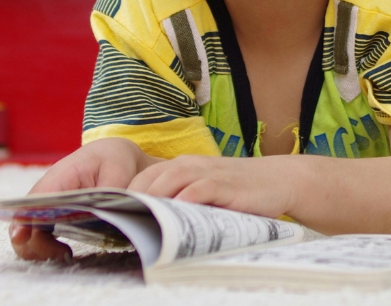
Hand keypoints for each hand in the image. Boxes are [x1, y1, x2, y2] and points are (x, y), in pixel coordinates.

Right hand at [10, 137, 155, 261]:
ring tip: (64, 253)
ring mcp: (46, 201)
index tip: (24, 238)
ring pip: (26, 229)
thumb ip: (107, 196)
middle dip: (35, 243)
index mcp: (61, 176)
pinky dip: (43, 245)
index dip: (23, 220)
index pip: (34, 200)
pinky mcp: (51, 211)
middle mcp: (47, 189)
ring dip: (38, 247)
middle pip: (24, 220)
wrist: (112, 152)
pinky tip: (63, 249)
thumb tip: (101, 217)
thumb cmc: (113, 160)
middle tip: (63, 252)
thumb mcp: (117, 173)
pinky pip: (37, 231)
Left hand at [128, 154, 296, 219]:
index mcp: (182, 166)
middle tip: (119, 223)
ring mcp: (208, 173)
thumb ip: (181, 201)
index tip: (113, 217)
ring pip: (172, 178)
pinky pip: (201, 189)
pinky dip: (187, 199)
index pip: (144, 177)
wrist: (276, 180)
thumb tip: (150, 225)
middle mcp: (191, 165)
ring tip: (139, 218)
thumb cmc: (237, 192)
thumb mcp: (205, 192)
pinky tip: (177, 213)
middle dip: (133, 199)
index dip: (126, 196)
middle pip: (152, 177)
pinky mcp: (226, 185)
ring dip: (154, 197)